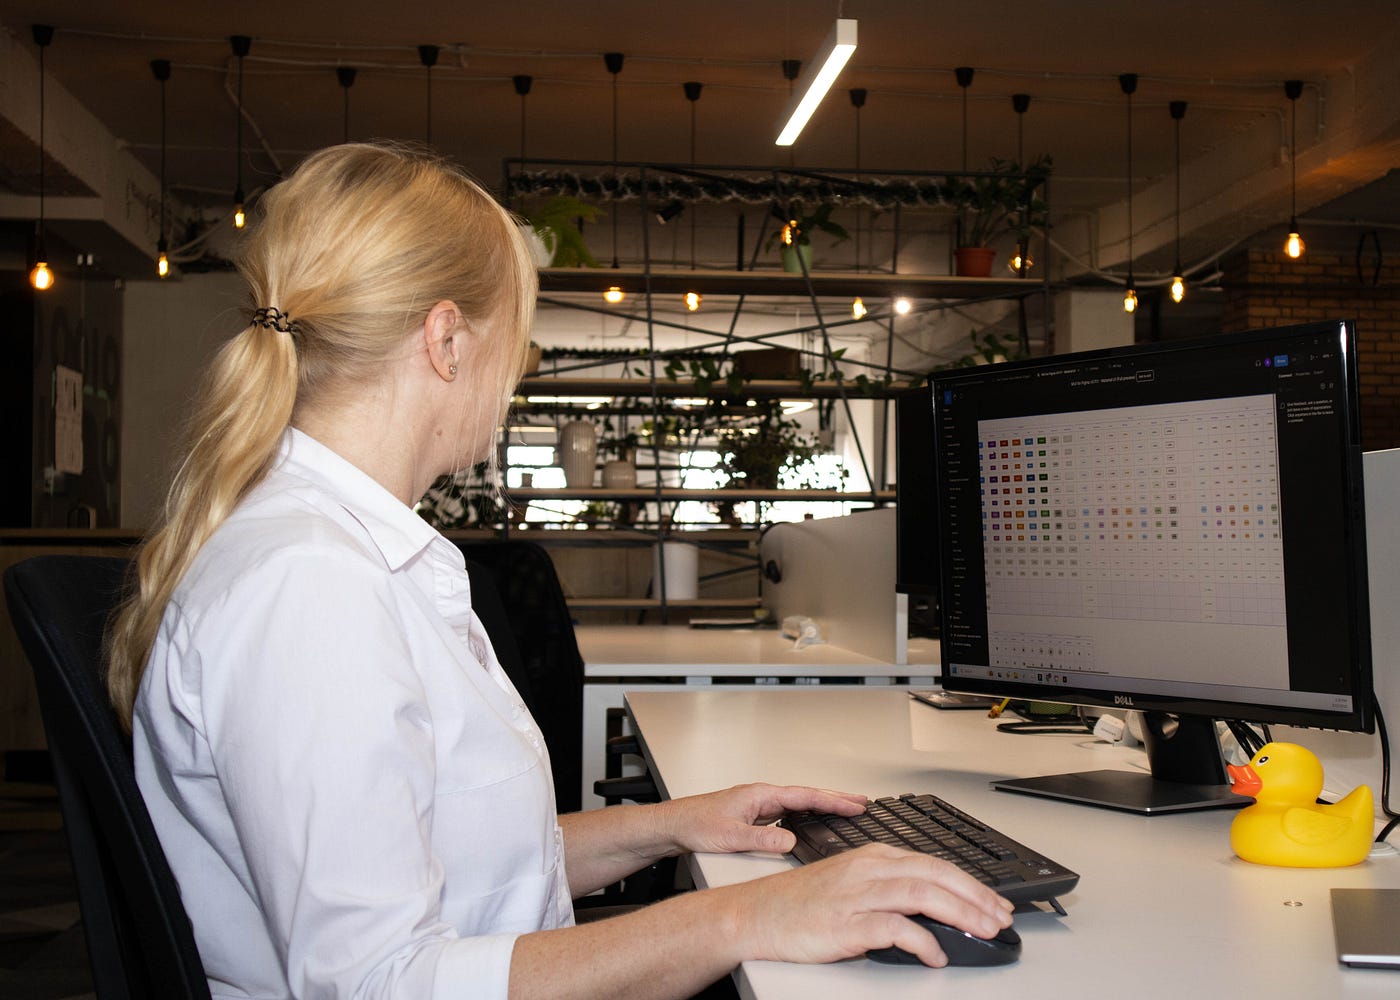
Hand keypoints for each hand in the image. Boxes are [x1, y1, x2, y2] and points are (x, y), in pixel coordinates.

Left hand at [657, 782, 866, 856]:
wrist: (674, 826)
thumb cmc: (695, 824)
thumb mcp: (730, 836)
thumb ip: (762, 840)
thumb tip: (790, 843)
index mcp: (760, 795)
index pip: (805, 795)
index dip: (832, 801)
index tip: (855, 805)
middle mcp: (762, 797)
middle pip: (807, 795)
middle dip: (835, 798)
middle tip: (862, 802)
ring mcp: (760, 806)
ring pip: (799, 803)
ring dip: (823, 805)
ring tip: (847, 810)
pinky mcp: (755, 816)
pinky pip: (789, 813)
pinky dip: (808, 814)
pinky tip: (815, 821)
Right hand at [726, 843, 1015, 966]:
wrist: (754, 915)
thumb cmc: (799, 904)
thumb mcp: (849, 884)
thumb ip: (887, 889)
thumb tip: (933, 908)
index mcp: (871, 857)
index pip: (934, 863)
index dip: (971, 883)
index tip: (995, 902)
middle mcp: (868, 870)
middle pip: (936, 874)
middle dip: (976, 897)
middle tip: (1001, 918)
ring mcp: (857, 895)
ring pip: (923, 895)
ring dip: (961, 913)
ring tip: (984, 932)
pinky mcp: (847, 924)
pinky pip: (895, 929)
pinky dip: (923, 942)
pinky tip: (936, 955)